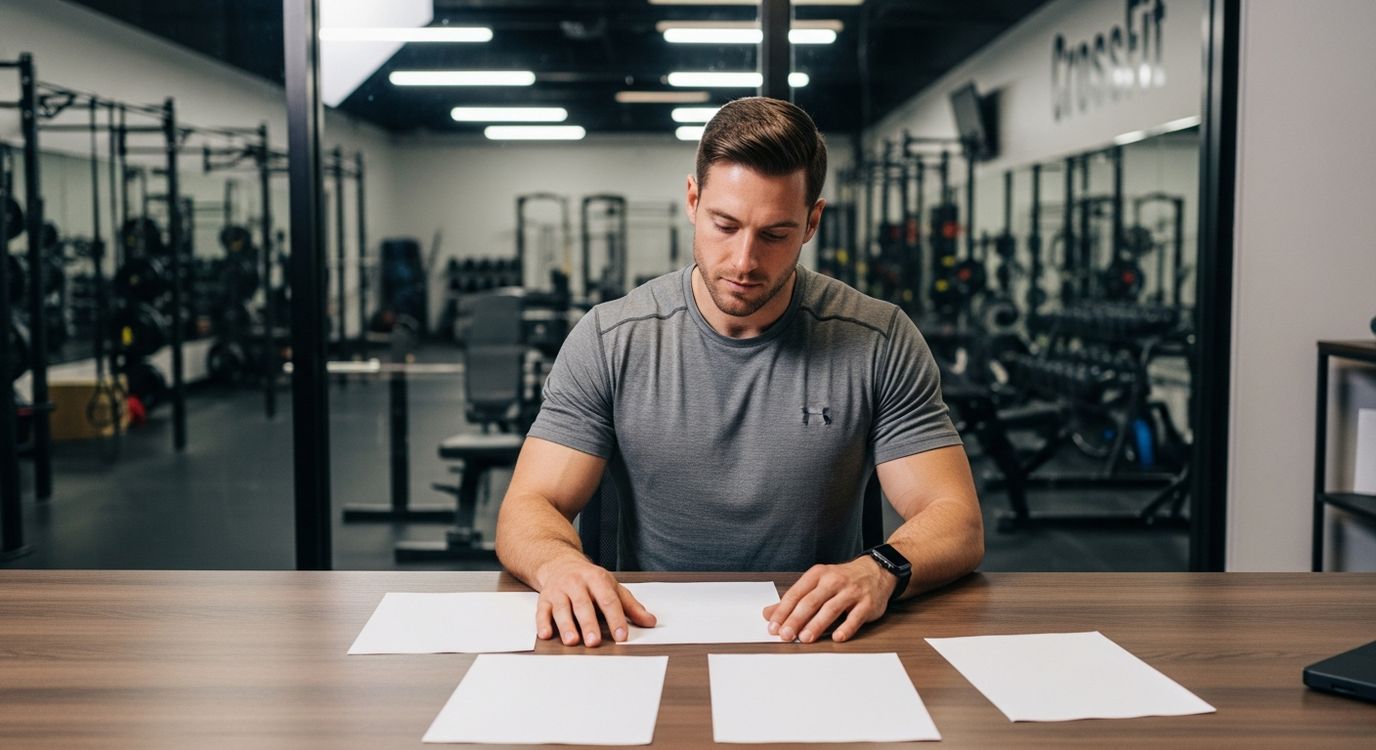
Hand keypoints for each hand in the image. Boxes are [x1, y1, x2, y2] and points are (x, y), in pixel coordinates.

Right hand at [534, 558, 656, 646]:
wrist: (560, 564)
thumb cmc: (590, 580)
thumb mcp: (613, 588)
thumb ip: (631, 606)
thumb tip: (650, 622)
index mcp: (597, 579)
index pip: (608, 600)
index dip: (615, 618)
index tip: (621, 636)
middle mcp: (577, 583)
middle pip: (583, 605)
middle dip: (589, 624)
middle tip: (594, 642)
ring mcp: (559, 591)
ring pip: (562, 608)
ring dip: (566, 625)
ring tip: (572, 641)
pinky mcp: (544, 599)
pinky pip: (542, 611)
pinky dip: (542, 623)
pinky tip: (546, 634)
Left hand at [763, 557, 895, 643]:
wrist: (876, 571)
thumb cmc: (842, 580)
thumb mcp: (816, 583)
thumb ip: (793, 600)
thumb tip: (768, 614)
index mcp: (818, 575)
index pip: (796, 594)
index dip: (783, 611)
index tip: (773, 627)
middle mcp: (833, 581)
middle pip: (811, 601)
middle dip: (796, 619)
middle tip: (785, 635)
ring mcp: (851, 592)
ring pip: (831, 608)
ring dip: (816, 624)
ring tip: (805, 638)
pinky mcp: (867, 603)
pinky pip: (855, 617)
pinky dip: (846, 627)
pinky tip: (837, 637)